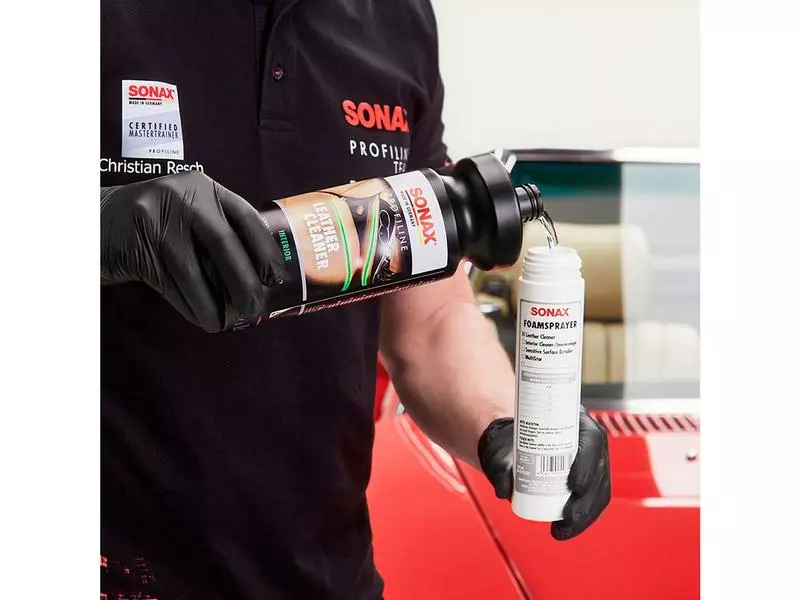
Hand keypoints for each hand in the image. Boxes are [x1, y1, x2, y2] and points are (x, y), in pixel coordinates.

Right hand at [101, 172, 284, 331]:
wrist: (91, 222)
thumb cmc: (149, 226)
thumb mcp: (184, 215)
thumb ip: (214, 234)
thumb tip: (256, 277)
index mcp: (202, 187)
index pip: (244, 216)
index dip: (264, 249)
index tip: (277, 277)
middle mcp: (183, 195)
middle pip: (224, 243)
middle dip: (244, 281)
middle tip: (255, 307)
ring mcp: (157, 217)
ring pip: (195, 270)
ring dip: (213, 302)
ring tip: (224, 322)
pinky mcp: (137, 243)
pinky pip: (170, 282)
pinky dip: (189, 304)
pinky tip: (202, 318)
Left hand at [477, 406, 610, 540]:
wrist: (514, 446)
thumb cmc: (511, 442)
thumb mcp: (501, 449)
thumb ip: (498, 466)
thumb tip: (504, 490)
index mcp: (574, 421)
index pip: (591, 438)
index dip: (588, 461)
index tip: (573, 483)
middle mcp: (588, 438)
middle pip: (600, 468)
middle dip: (588, 497)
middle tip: (568, 516)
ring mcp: (592, 459)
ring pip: (600, 487)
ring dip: (587, 512)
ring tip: (565, 529)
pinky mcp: (590, 478)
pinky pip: (596, 498)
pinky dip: (585, 516)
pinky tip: (570, 529)